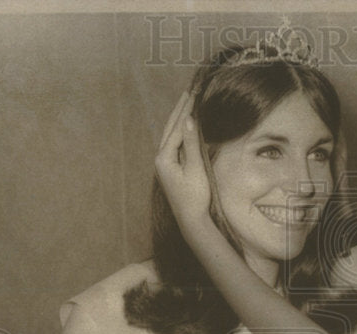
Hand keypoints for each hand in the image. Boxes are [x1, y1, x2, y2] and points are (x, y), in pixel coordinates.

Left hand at [154, 90, 212, 236]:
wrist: (191, 219)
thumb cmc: (195, 196)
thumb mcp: (195, 169)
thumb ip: (191, 144)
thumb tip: (189, 120)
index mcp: (164, 157)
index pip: (175, 128)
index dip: (185, 110)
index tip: (194, 94)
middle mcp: (161, 159)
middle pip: (170, 128)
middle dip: (179, 109)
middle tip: (189, 91)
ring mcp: (164, 164)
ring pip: (170, 135)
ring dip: (179, 118)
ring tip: (187, 102)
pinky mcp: (170, 168)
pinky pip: (174, 143)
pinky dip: (180, 131)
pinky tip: (185, 126)